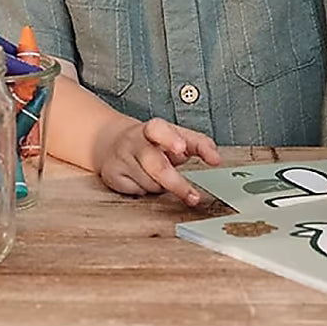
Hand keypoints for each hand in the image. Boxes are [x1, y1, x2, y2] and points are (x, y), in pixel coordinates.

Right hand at [95, 117, 220, 205]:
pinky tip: (141, 180)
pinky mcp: (112, 175)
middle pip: (156, 165)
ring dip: (160, 187)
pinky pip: (136, 192)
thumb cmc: (151, 141)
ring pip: (149, 184)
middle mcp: (134, 141)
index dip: (170, 139)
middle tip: (193, 197)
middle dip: (176, 184)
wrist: (110, 140)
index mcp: (152, 128)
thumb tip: (216, 158)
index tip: (182, 149)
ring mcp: (121, 158)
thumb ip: (197, 143)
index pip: (160, 129)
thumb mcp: (174, 135)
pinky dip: (144, 191)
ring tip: (158, 177)